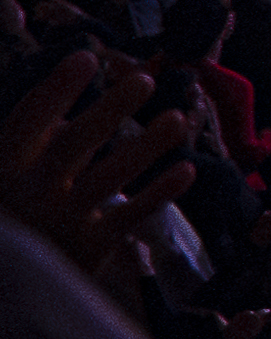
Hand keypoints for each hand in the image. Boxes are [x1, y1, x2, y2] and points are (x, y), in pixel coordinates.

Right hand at [1, 47, 196, 274]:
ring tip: (176, 118)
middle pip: (74, 144)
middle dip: (110, 110)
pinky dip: (159, 193)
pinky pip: (130, 215)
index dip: (56, 89)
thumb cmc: (14, 211)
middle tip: (144, 80)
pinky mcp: (91, 245)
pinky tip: (185, 169)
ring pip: (110, 177)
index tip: (86, 57)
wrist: (7, 281)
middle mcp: (32, 191)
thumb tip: (68, 103)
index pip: (28, 121)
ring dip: (146, 146)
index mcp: (4, 166)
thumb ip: (36, 140)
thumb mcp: (10, 169)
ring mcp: (63, 219)